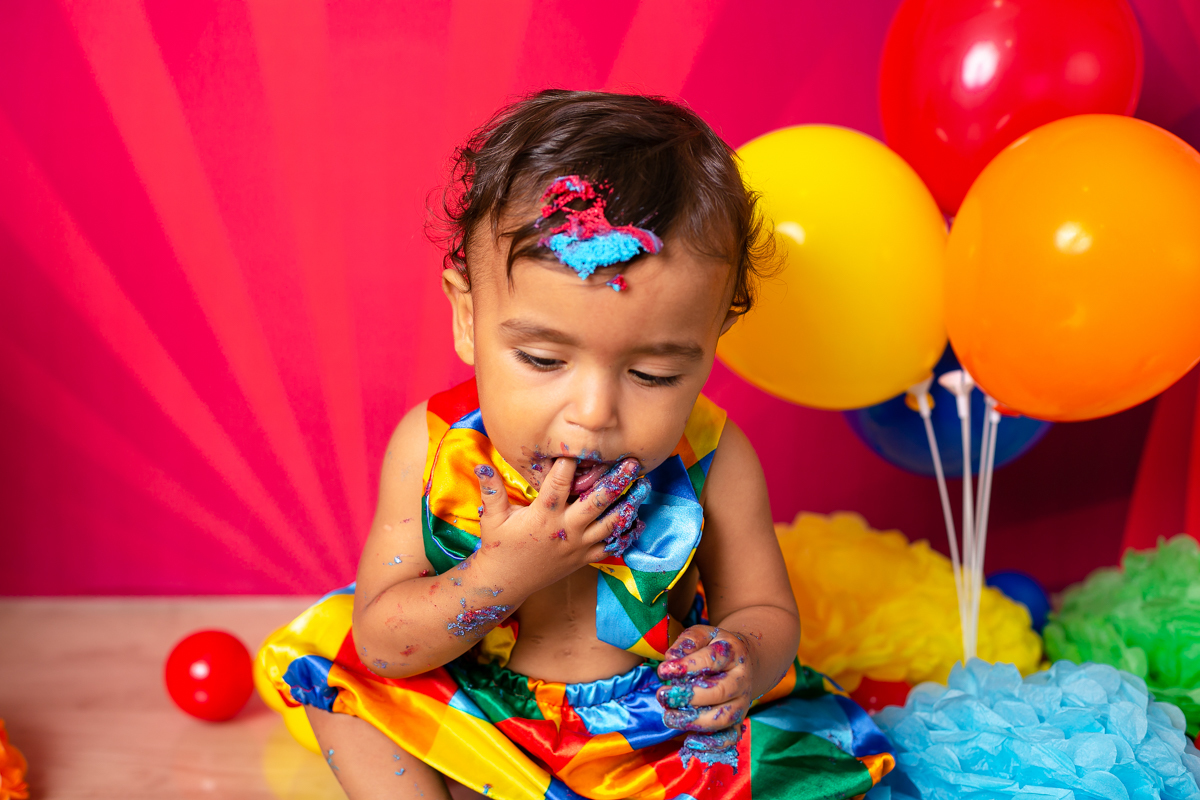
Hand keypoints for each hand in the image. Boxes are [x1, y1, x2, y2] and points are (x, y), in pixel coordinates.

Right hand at [472, 457, 648, 586]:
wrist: (505, 583)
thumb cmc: (499, 546)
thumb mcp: (492, 517)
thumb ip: (492, 490)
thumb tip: (482, 464)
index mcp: (543, 516)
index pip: (559, 484)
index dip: (570, 464)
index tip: (583, 445)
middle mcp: (565, 529)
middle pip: (597, 502)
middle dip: (616, 481)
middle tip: (632, 463)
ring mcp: (577, 546)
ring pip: (611, 524)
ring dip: (629, 505)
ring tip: (643, 487)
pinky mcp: (583, 558)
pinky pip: (610, 547)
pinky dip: (626, 534)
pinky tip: (638, 520)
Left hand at [656, 626, 754, 752]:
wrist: (742, 660)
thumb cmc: (714, 646)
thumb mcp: (703, 634)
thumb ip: (688, 641)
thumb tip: (672, 658)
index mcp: (733, 653)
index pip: (712, 659)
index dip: (686, 666)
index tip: (663, 670)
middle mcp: (741, 680)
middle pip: (720, 691)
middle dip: (688, 696)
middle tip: (663, 695)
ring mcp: (742, 703)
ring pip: (723, 717)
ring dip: (694, 721)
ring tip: (669, 717)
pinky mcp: (738, 721)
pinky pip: (729, 738)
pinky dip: (711, 744)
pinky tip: (689, 742)